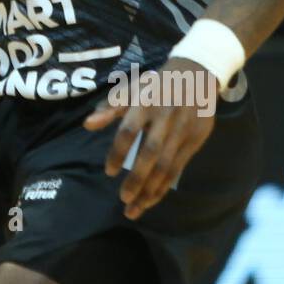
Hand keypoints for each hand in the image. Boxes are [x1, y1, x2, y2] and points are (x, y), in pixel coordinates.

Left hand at [83, 60, 218, 219]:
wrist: (196, 75)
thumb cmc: (155, 85)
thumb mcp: (132, 88)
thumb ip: (110, 107)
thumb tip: (87, 124)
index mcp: (145, 103)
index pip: (130, 130)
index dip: (118, 151)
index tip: (108, 171)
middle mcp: (165, 118)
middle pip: (151, 153)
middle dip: (137, 178)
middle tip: (123, 198)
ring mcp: (182, 131)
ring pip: (167, 166)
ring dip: (151, 190)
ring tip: (135, 208)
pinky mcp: (195, 141)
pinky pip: (179, 168)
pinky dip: (165, 185)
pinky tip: (152, 198)